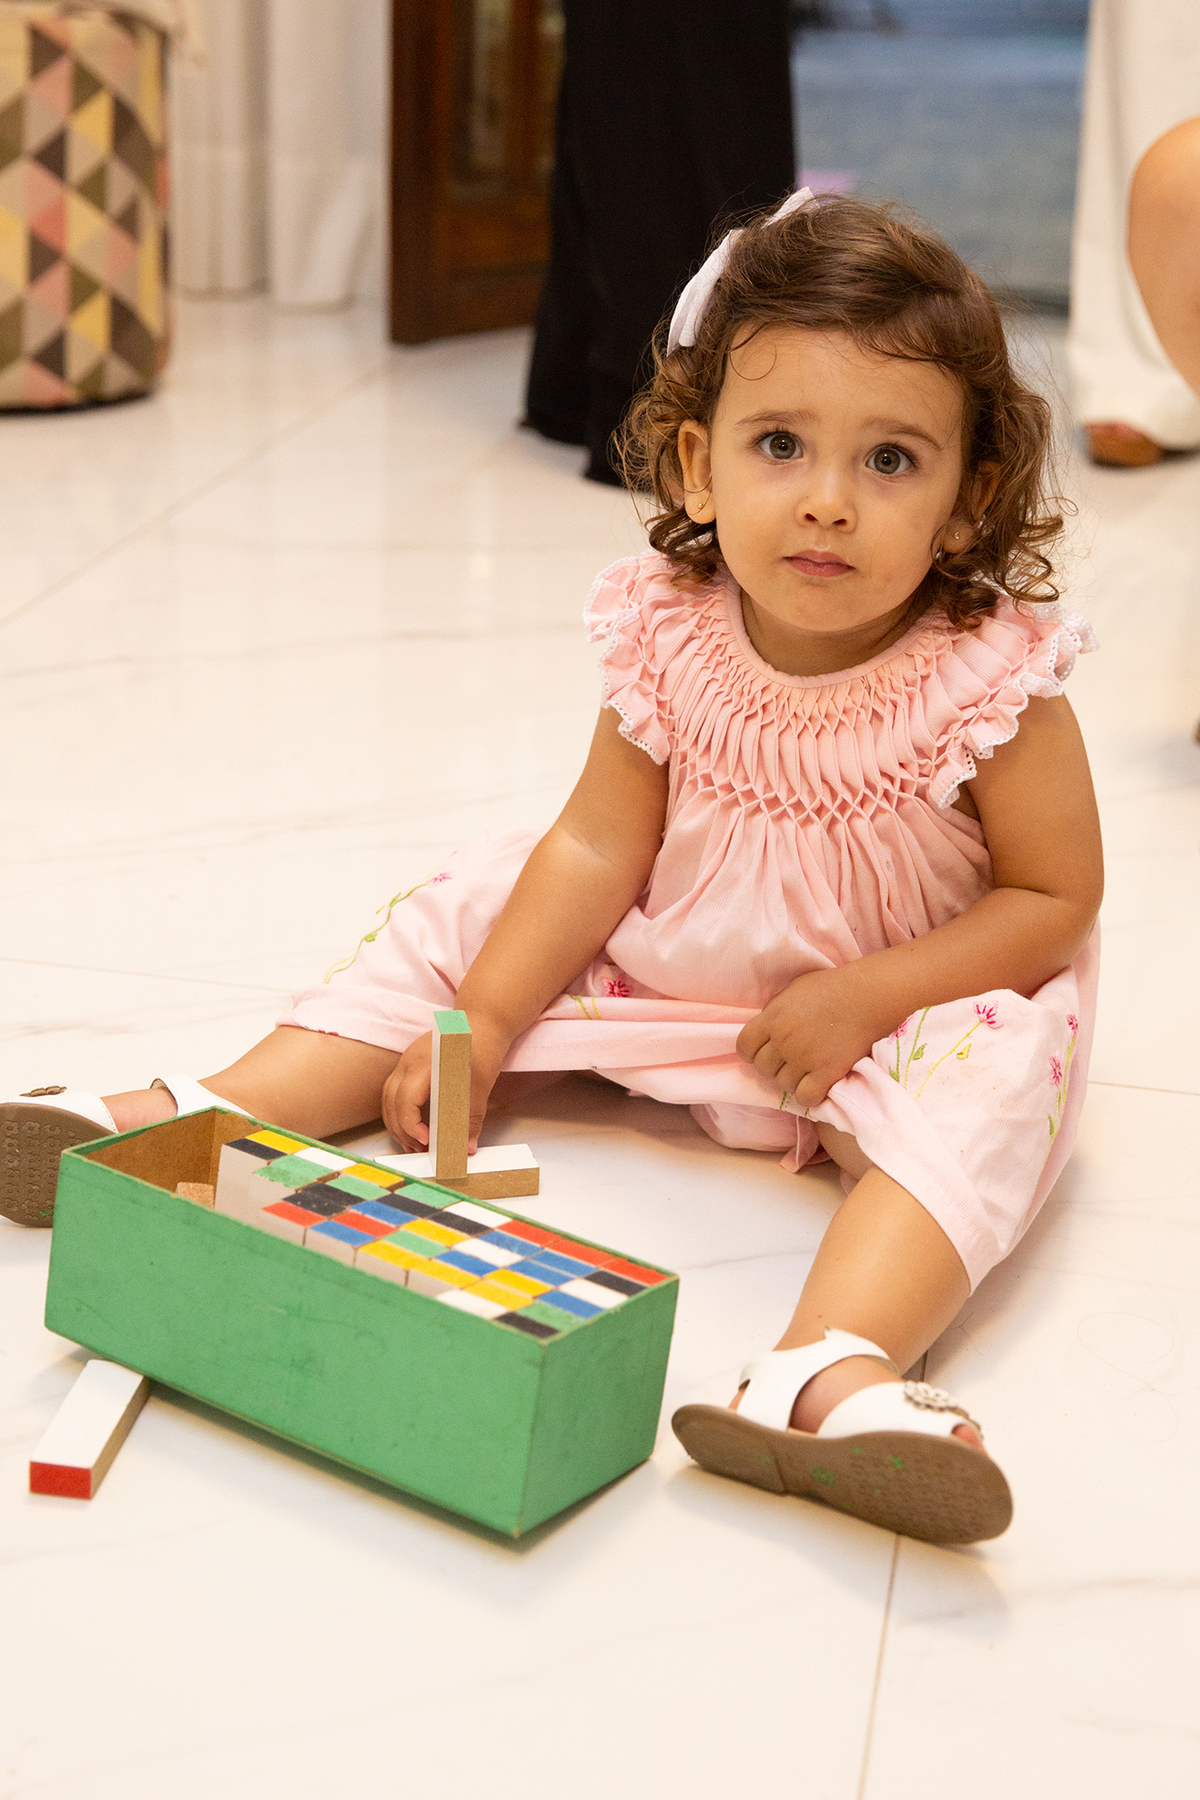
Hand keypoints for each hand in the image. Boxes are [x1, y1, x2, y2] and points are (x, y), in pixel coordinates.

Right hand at [380, 1016, 512, 1151]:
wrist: (481, 1023)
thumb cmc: (481, 1048)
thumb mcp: (480, 1086)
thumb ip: (471, 1118)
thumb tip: (466, 1147)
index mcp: (425, 1063)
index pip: (406, 1100)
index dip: (411, 1124)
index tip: (426, 1141)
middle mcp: (409, 1061)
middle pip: (391, 1102)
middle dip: (402, 1130)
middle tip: (419, 1150)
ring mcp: (406, 1061)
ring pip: (388, 1098)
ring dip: (396, 1123)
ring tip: (413, 1145)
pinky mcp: (408, 1065)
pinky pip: (394, 1091)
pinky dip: (399, 1111)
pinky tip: (412, 1126)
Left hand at [736, 965, 895, 1107]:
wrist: (866, 997)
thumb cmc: (831, 987)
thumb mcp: (793, 990)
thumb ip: (776, 1010)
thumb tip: (767, 1025)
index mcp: (772, 1018)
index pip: (744, 1047)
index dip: (752, 1052)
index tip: (764, 1052)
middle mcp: (783, 1041)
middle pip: (763, 1069)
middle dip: (774, 1067)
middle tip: (790, 1061)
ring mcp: (804, 1059)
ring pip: (784, 1085)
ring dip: (793, 1080)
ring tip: (807, 1071)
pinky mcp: (826, 1073)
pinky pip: (806, 1097)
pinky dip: (810, 1094)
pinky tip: (818, 1085)